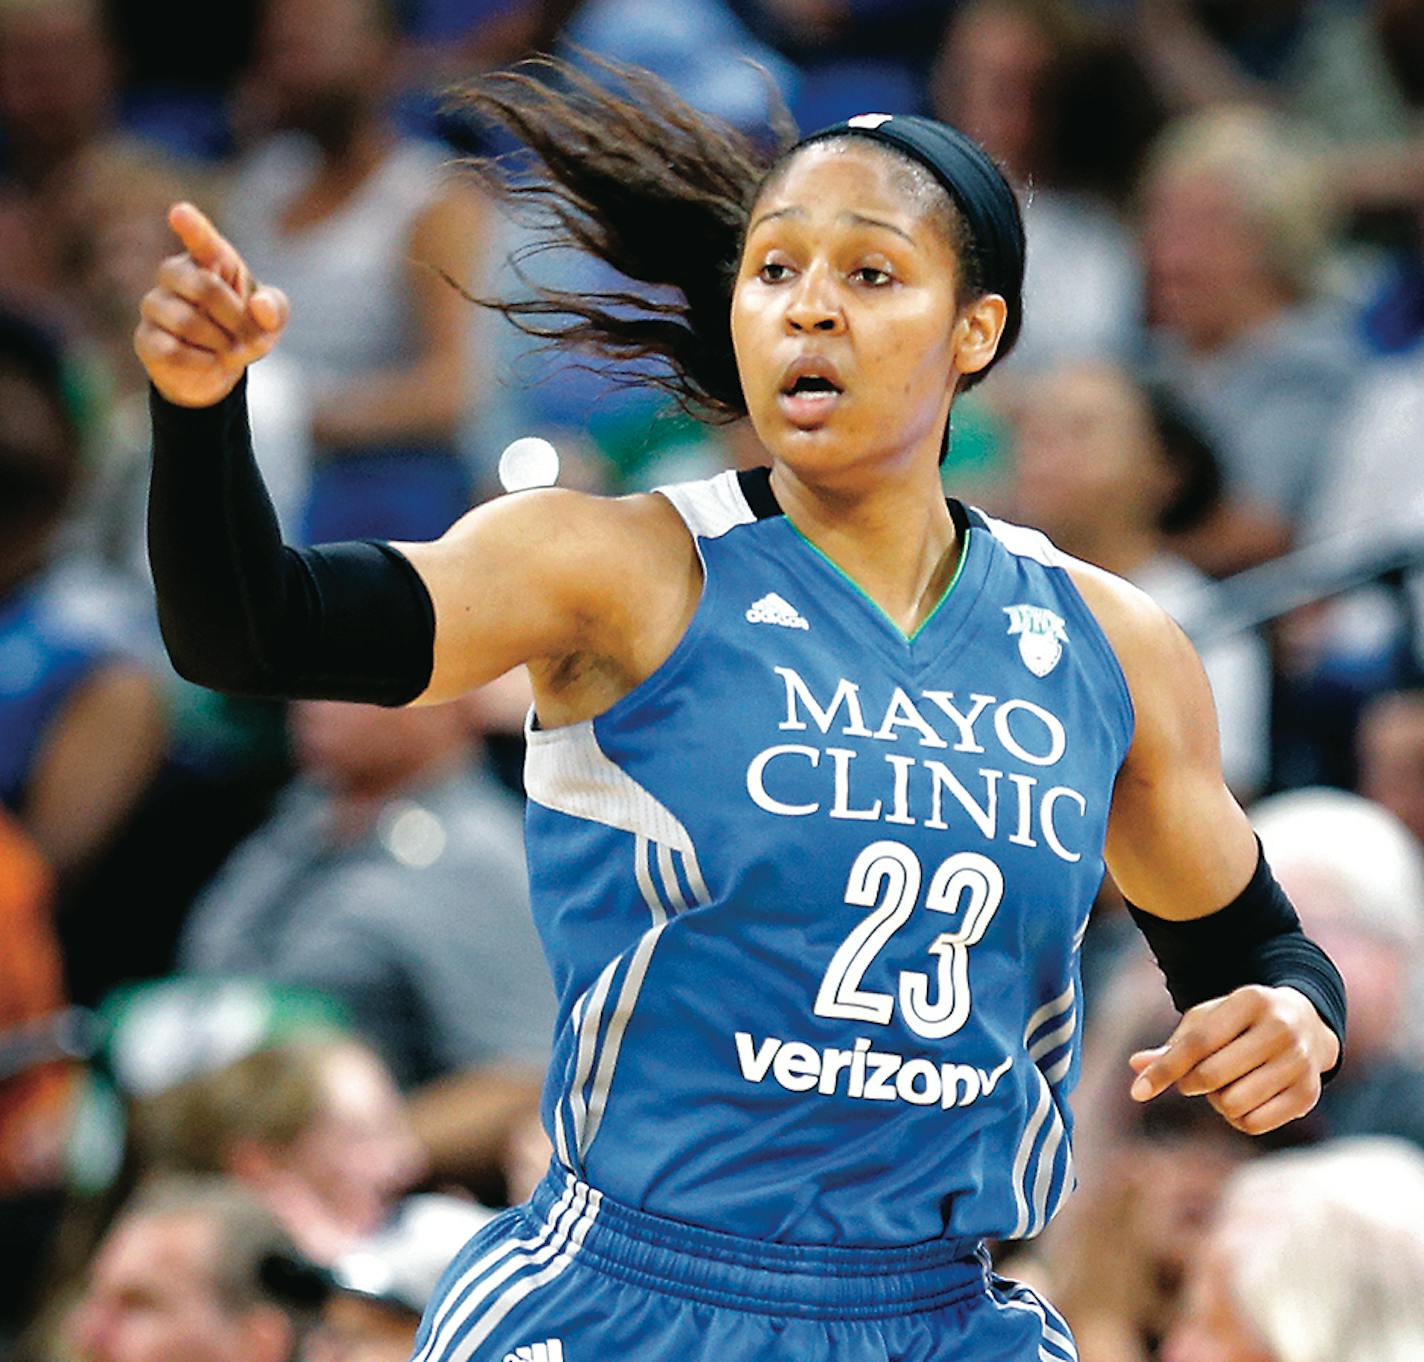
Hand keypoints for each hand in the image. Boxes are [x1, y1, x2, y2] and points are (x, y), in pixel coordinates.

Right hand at [134, 201, 289, 408]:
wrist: (215, 371)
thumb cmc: (241, 332)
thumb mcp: (269, 322)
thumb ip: (275, 309)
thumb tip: (260, 306)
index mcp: (210, 261)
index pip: (201, 239)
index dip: (192, 226)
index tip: (180, 212)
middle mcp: (176, 274)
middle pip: (205, 287)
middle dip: (236, 320)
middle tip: (251, 339)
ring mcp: (156, 304)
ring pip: (187, 322)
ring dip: (221, 344)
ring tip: (228, 350)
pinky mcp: (146, 338)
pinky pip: (173, 350)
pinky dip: (202, 362)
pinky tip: (209, 362)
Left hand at [1128, 985, 1338, 1134]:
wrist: (1305, 1024)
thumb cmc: (1240, 1023)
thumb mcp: (1208, 1021)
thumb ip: (1174, 1045)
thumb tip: (1135, 1064)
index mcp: (1250, 1000)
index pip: (1198, 1042)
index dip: (1166, 1069)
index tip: (1137, 1093)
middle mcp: (1280, 1028)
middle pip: (1212, 1075)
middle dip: (1193, 1083)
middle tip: (1198, 1077)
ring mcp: (1299, 1061)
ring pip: (1233, 1103)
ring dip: (1217, 1102)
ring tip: (1227, 1084)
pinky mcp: (1309, 1093)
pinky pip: (1255, 1123)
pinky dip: (1238, 1119)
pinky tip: (1245, 1099)